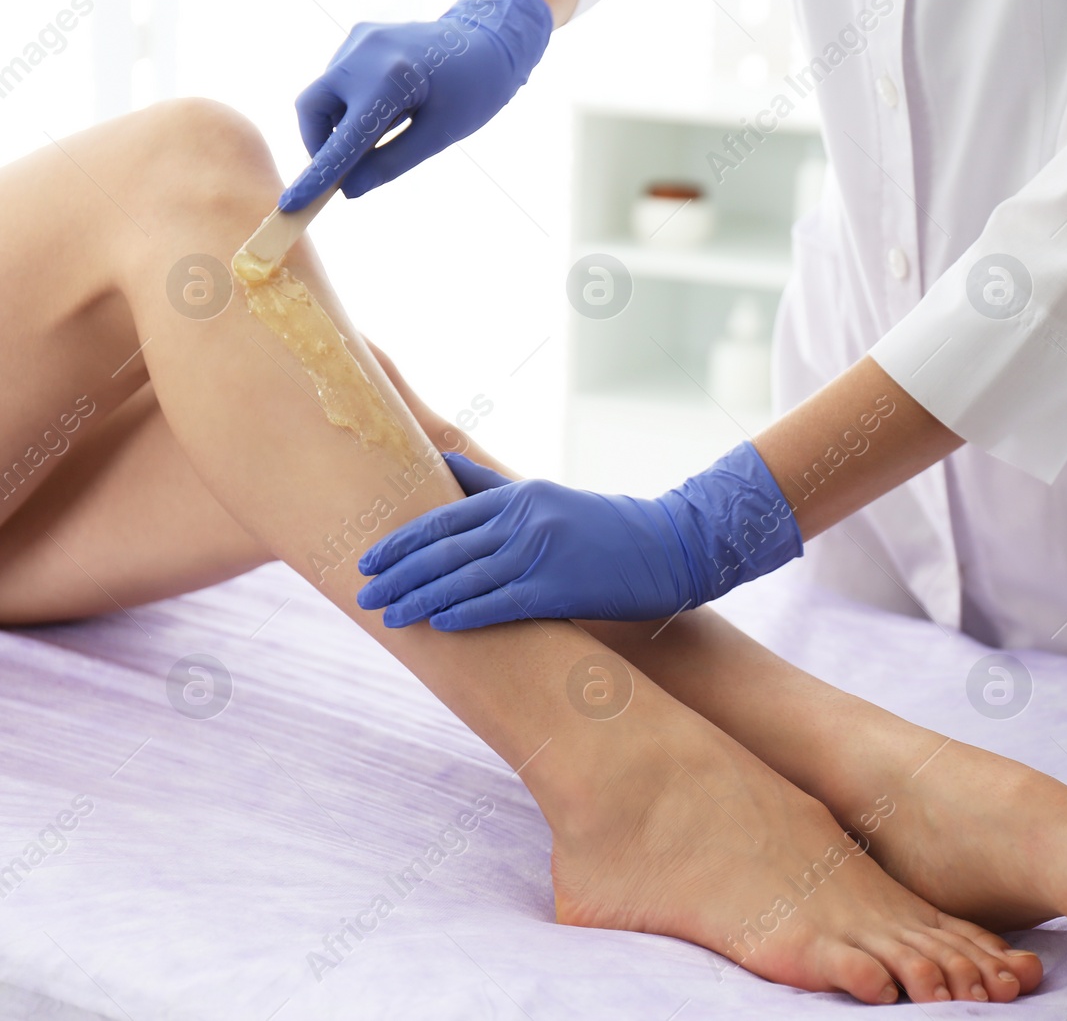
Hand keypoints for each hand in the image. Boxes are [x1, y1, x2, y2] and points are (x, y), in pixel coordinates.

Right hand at [279, 0, 551, 210]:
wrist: (491, 39)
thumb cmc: (475, 90)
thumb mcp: (439, 135)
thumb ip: (391, 163)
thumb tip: (349, 190)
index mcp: (390, 79)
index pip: (341, 139)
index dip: (317, 175)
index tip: (292, 205)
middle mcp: (364, 52)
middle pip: (312, 108)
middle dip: (320, 144)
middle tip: (346, 171)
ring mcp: (358, 39)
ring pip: (323, 95)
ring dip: (339, 124)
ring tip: (386, 131)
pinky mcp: (359, 35)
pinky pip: (339, 79)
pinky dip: (350, 105)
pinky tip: (390, 107)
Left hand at [356, 446, 802, 628]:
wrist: (674, 546)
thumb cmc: (608, 528)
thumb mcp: (548, 497)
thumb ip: (494, 489)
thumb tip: (443, 470)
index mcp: (518, 496)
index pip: (443, 516)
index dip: (401, 541)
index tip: (368, 560)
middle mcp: (523, 519)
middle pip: (444, 547)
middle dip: (398, 573)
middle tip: (363, 593)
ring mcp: (541, 552)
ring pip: (463, 577)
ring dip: (419, 599)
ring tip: (387, 616)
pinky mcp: (561, 587)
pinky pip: (500, 602)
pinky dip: (464, 612)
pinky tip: (438, 624)